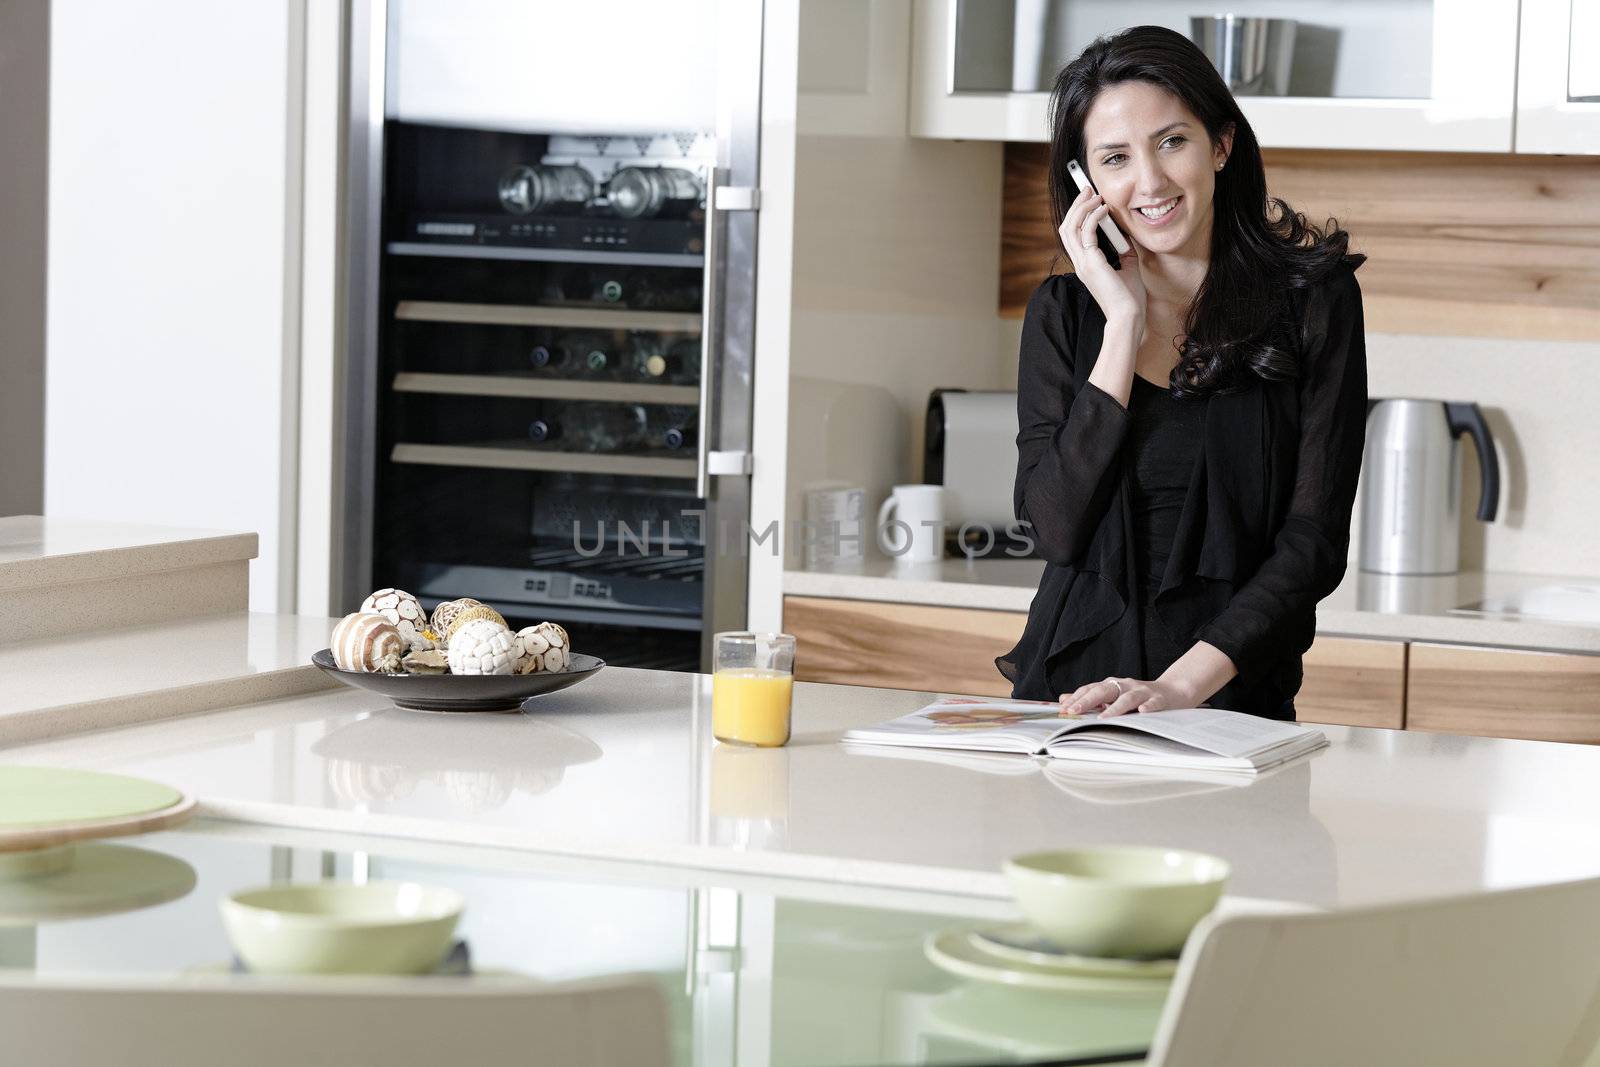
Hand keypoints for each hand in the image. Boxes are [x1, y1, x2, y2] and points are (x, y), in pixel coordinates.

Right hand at [1058, 186, 1145, 326]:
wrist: (1128, 316)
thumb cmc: (1129, 297)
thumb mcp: (1127, 266)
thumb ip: (1123, 250)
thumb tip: (1125, 233)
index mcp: (1085, 265)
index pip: (1072, 235)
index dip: (1077, 215)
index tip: (1089, 200)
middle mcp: (1079, 263)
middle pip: (1067, 227)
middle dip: (1076, 205)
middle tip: (1088, 189)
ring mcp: (1083, 263)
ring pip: (1070, 227)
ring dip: (1082, 208)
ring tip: (1094, 195)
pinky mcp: (1092, 263)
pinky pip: (1087, 232)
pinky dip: (1094, 217)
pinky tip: (1104, 209)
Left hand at [1058, 676, 1193, 717]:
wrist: (1174, 691)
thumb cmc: (1140, 696)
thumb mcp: (1114, 695)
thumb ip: (1090, 698)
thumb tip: (1063, 699)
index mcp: (1113, 685)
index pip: (1091, 689)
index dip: (1077, 698)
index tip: (1063, 709)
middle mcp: (1126, 686)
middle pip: (1105, 690)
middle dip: (1088, 700)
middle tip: (1075, 711)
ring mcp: (1143, 692)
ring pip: (1127, 698)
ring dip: (1115, 708)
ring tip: (1103, 718)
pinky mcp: (1160, 700)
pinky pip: (1153, 703)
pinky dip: (1148, 707)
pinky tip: (1142, 712)